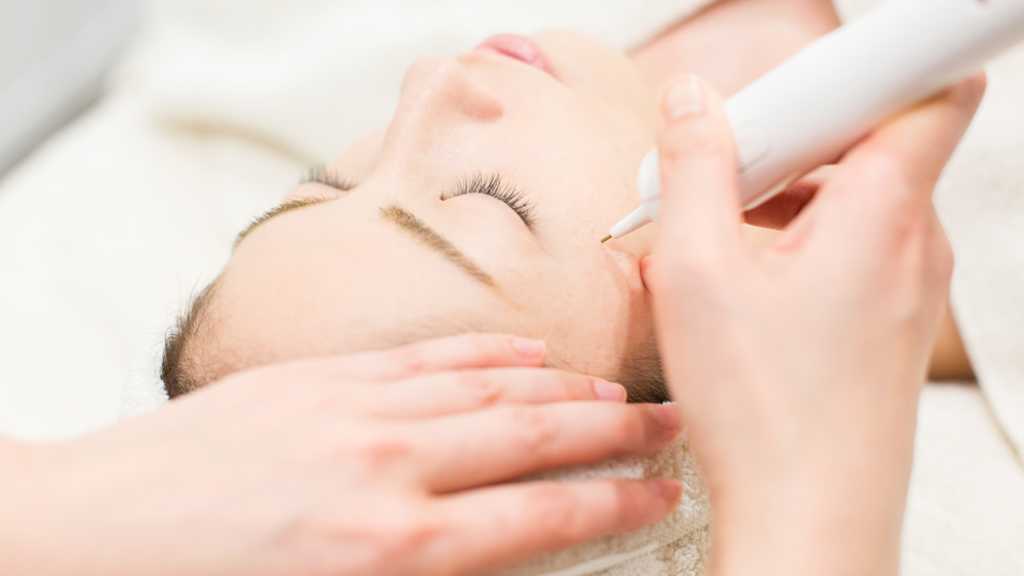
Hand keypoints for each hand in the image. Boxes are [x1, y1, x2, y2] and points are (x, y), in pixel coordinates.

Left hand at [7, 334, 680, 575]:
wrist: (86, 536)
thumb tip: (492, 558)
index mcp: (397, 549)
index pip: (543, 513)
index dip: (615, 501)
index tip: (659, 488)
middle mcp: (390, 469)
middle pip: (533, 437)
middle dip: (613, 430)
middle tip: (666, 421)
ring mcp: (355, 411)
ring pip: (488, 387)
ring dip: (561, 387)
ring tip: (612, 386)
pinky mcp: (318, 379)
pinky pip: (424, 358)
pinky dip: (484, 353)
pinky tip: (523, 351)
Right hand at [642, 75, 983, 574]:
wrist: (810, 520)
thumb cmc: (766, 410)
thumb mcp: (697, 270)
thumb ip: (695, 167)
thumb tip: (694, 102)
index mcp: (885, 213)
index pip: (926, 92)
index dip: (865, 70)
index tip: (798, 88)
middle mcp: (916, 244)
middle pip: (868, 145)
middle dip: (789, 143)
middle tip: (719, 172)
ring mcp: (910, 287)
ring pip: (853, 202)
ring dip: (784, 200)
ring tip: (714, 239)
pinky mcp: (890, 322)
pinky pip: (852, 250)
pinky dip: (797, 245)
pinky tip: (738, 283)